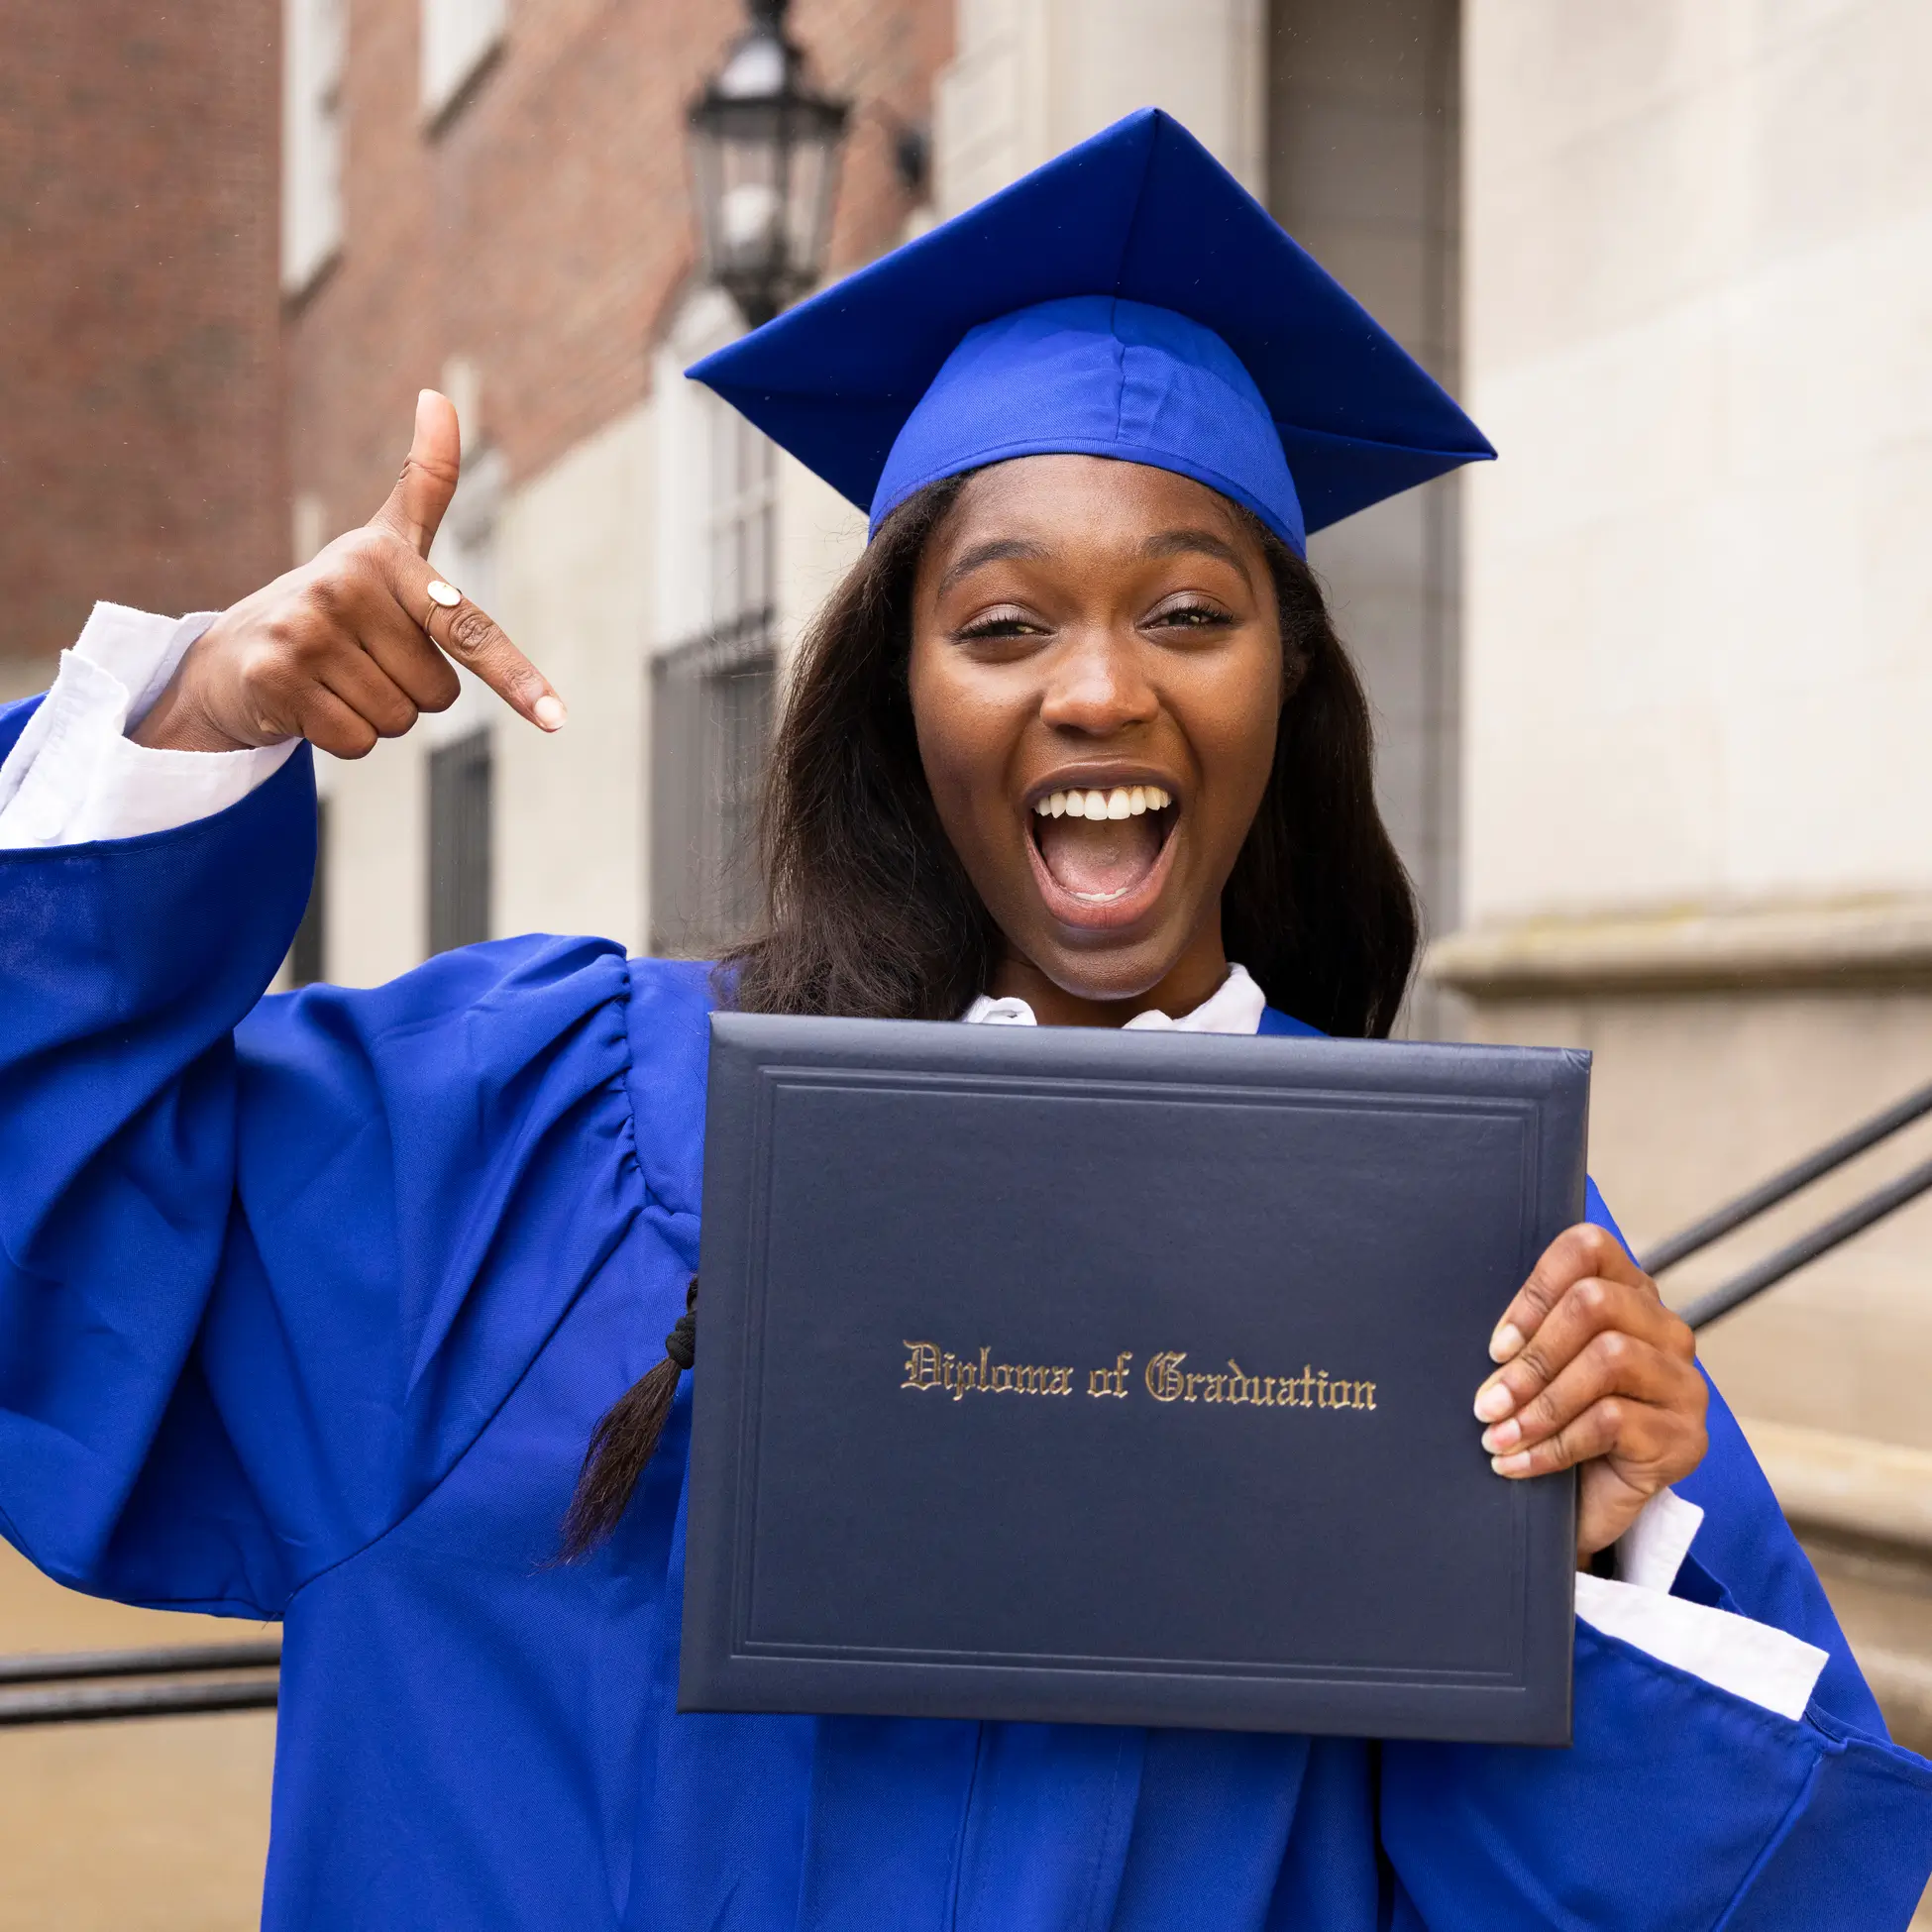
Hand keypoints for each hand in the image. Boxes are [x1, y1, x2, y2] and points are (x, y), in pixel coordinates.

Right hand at [132, 391, 564, 756]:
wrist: (236, 648)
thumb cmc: (335, 598)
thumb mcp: (385, 540)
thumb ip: (425, 480)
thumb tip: (440, 397)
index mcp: (383, 558)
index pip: (465, 627)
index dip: (514, 676)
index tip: (555, 718)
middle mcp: (343, 588)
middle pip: (437, 695)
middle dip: (410, 692)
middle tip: (364, 660)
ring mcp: (306, 633)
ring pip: (398, 721)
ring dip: (375, 715)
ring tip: (336, 677)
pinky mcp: (277, 679)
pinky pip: (357, 743)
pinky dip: (342, 737)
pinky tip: (309, 701)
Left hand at [1474, 1222, 1707, 1561]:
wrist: (1586, 1509)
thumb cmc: (1554, 1424)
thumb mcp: (1538, 1370)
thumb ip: (1525, 1334)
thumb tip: (1474, 1332)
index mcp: (1629, 1296)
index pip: (1588, 1249)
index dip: (1535, 1291)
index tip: (1496, 1346)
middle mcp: (1666, 1331)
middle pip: (1596, 1302)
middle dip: (1532, 1356)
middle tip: (1487, 1401)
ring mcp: (1684, 1384)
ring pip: (1609, 1358)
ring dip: (1540, 1403)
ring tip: (1498, 1436)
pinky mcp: (1686, 1438)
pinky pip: (1613, 1422)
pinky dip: (1554, 1444)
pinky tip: (1520, 1464)